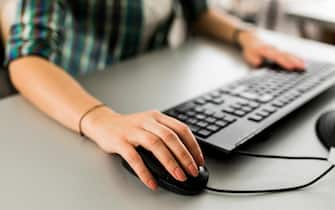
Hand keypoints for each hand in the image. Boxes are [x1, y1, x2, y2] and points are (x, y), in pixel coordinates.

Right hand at [82, 107, 204, 190]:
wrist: (103, 123)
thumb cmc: (129, 127)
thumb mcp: (150, 125)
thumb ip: (165, 134)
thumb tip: (186, 155)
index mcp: (157, 117)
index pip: (181, 129)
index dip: (193, 145)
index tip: (199, 160)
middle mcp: (147, 121)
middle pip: (170, 137)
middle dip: (184, 156)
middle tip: (192, 171)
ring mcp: (133, 130)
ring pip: (156, 145)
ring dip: (170, 162)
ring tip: (178, 176)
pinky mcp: (120, 141)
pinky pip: (134, 158)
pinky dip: (145, 172)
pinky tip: (152, 182)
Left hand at [238, 31, 304, 70]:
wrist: (252, 38)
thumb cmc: (251, 49)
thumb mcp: (249, 54)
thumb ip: (253, 58)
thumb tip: (257, 63)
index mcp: (266, 50)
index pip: (277, 57)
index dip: (284, 62)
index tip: (291, 67)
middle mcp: (274, 49)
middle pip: (286, 55)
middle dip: (294, 61)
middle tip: (302, 67)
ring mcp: (278, 49)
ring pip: (289, 54)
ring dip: (297, 60)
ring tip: (304, 66)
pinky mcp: (280, 51)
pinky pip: (289, 54)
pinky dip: (296, 58)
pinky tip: (302, 62)